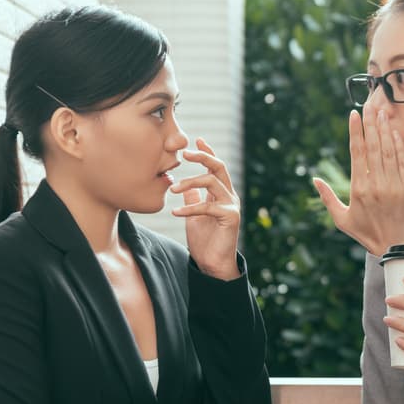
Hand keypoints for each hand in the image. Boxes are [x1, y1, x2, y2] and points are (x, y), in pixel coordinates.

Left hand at [171, 138, 240, 279]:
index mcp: (221, 192)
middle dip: (202, 156)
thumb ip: (191, 198)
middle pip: (219, 167)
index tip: (196, 140)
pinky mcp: (230, 217)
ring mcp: (231, 205)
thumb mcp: (193, 214)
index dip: (207, 152)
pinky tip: (175, 211)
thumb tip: (180, 185)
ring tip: (172, 188)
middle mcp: (229, 196)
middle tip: (184, 153)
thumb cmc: (204, 239)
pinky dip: (189, 207)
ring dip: (189, 181)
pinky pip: (207, 206)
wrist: (212, 263)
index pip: (215, 167)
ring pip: (212, 182)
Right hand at [313, 108, 403, 256]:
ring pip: (388, 151)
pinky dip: (399, 146)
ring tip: (382, 113)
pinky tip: (395, 133)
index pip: (356, 153)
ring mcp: (394, 186)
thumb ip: (328, 198)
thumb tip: (314, 179)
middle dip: (371, 124)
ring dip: (385, 130)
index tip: (354, 115)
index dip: (355, 132)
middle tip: (369, 106)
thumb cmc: (366, 233)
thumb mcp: (341, 219)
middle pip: (373, 147)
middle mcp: (376, 185)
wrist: (396, 248)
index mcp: (359, 189)